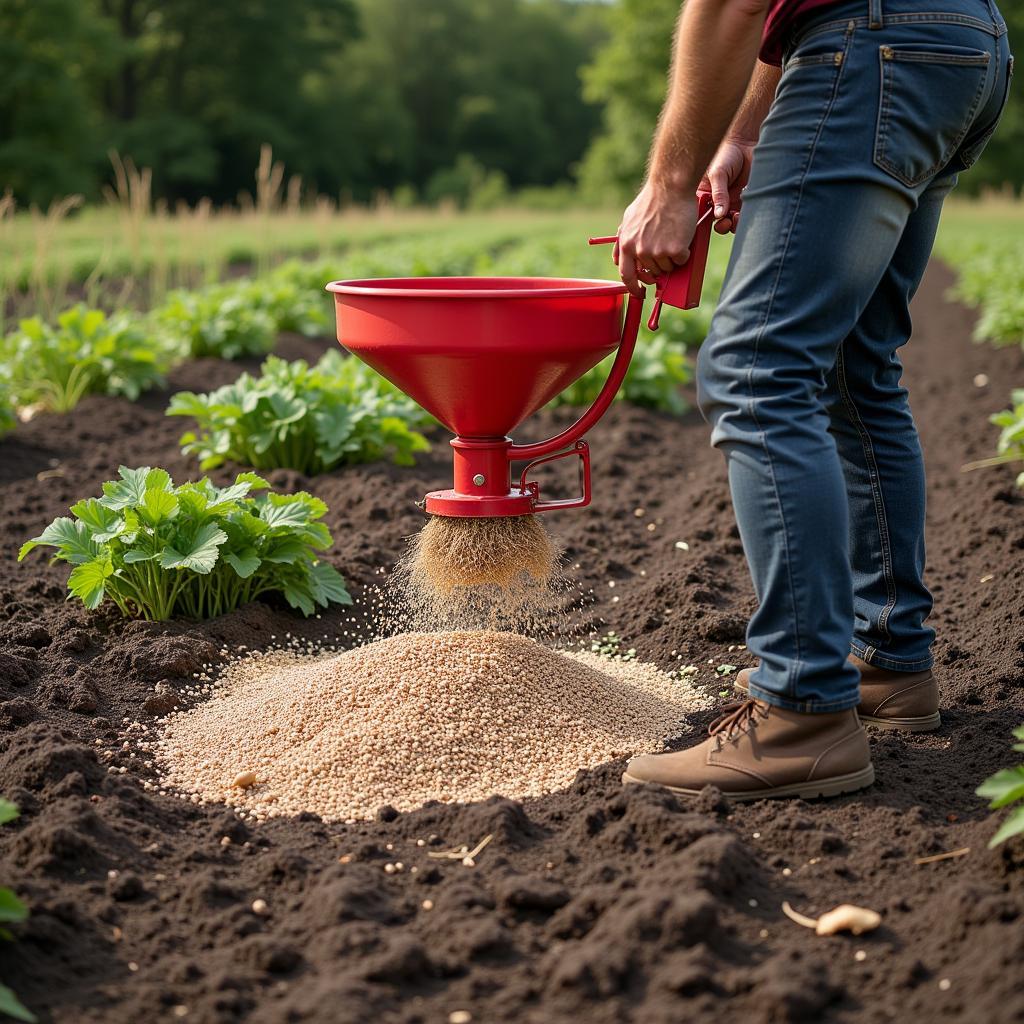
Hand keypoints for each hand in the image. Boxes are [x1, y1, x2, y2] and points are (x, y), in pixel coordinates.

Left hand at [615, 181, 697, 298]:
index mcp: (627, 244)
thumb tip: (617, 260)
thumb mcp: (628, 219)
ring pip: (667, 268)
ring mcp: (657, 252)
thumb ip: (622, 240)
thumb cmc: (651, 201)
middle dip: (658, 266)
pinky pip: (681, 260)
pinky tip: (682, 236)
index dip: (633, 287)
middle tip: (665, 253)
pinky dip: (684, 252)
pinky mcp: (674, 250)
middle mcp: (640, 251)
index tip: (640, 293)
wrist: (670, 187)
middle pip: (652, 272)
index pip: (626, 276)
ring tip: (672, 237)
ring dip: (672, 258)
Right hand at [700, 136, 754, 233]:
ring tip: (736, 217)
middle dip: (722, 226)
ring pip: (732, 222)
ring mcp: (733, 202)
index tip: (709, 224)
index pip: (702, 215)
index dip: (703, 224)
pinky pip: (745, 215)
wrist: (746, 142)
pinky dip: (745, 217)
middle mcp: (718, 202)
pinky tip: (744, 211)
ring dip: (734, 224)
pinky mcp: (746, 201)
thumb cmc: (726, 154)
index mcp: (706, 196)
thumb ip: (718, 194)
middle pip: (718, 222)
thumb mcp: (717, 174)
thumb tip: (718, 215)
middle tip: (725, 221)